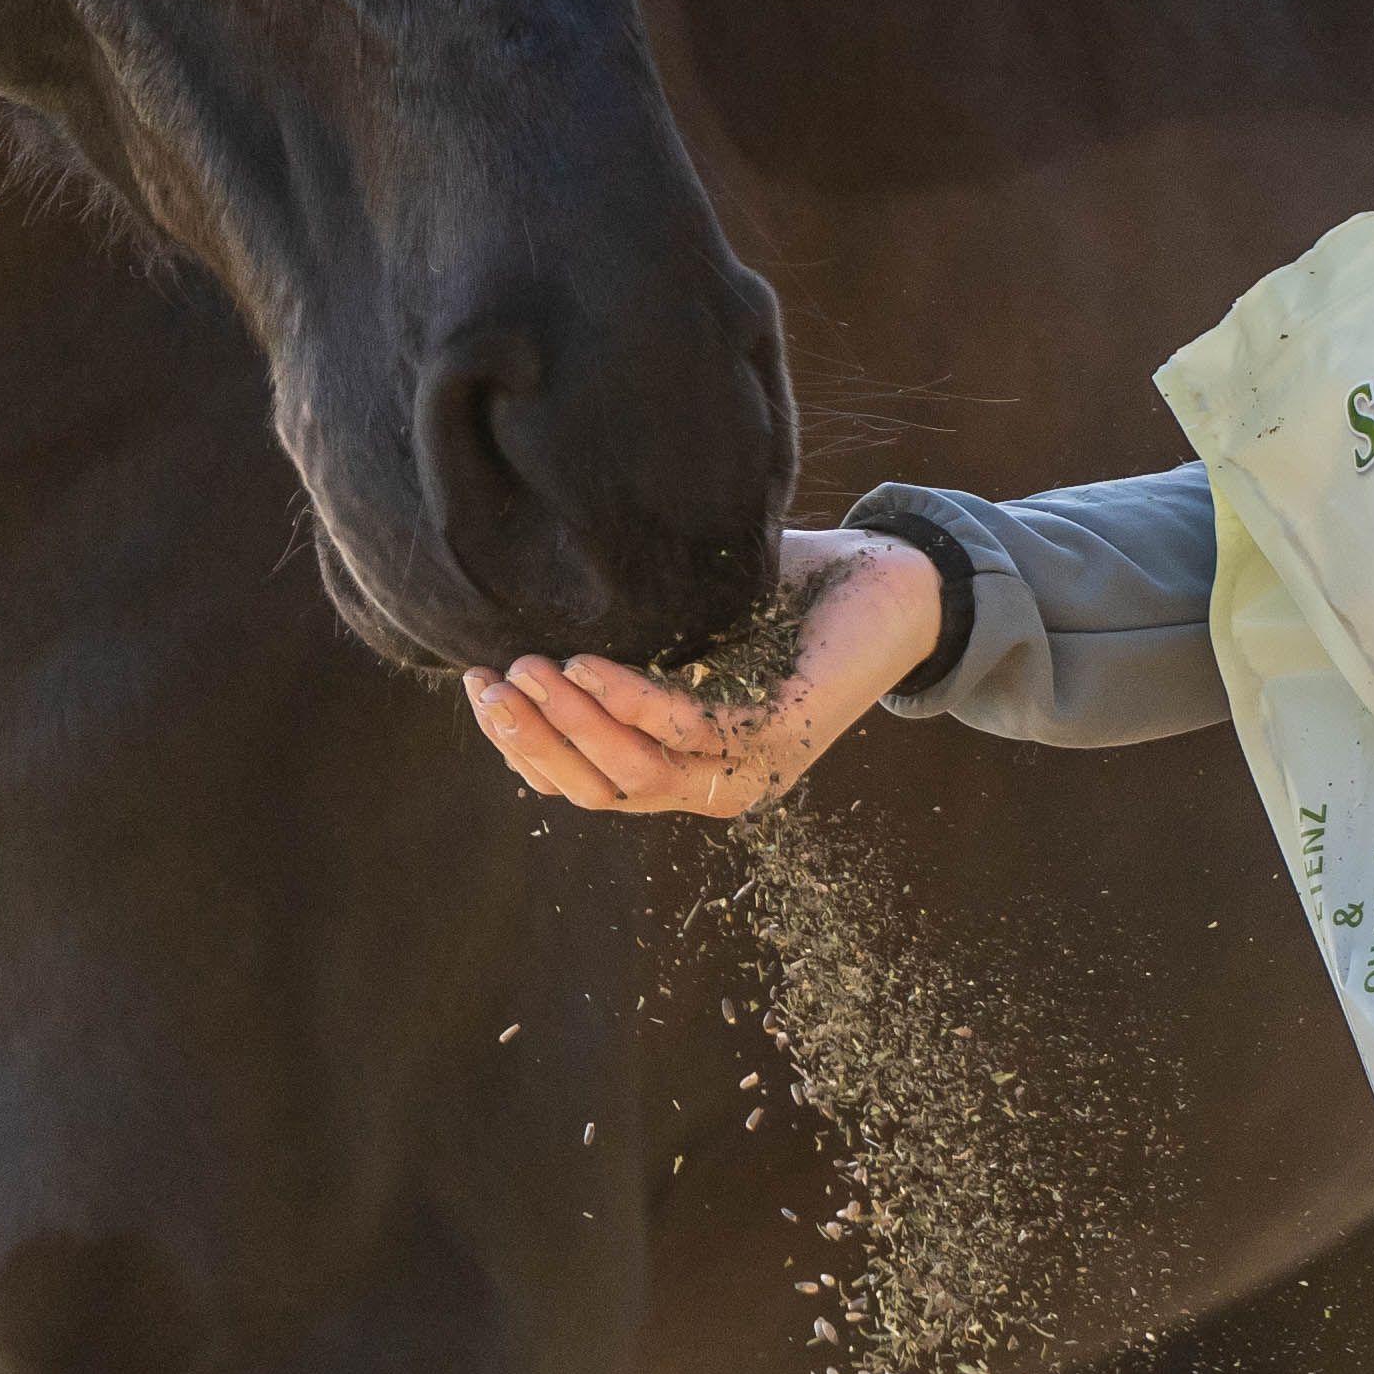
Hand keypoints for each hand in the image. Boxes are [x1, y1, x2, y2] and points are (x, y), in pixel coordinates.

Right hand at [462, 529, 943, 819]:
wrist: (897, 583)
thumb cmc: (792, 595)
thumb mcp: (693, 619)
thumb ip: (631, 630)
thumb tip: (540, 600)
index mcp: (688, 763)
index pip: (588, 778)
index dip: (526, 746)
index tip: (477, 689)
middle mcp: (714, 781)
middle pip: (598, 790)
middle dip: (531, 743)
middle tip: (481, 686)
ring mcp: (750, 766)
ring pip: (635, 775)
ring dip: (570, 728)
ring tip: (525, 673)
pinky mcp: (783, 734)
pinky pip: (691, 733)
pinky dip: (630, 703)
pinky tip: (586, 667)